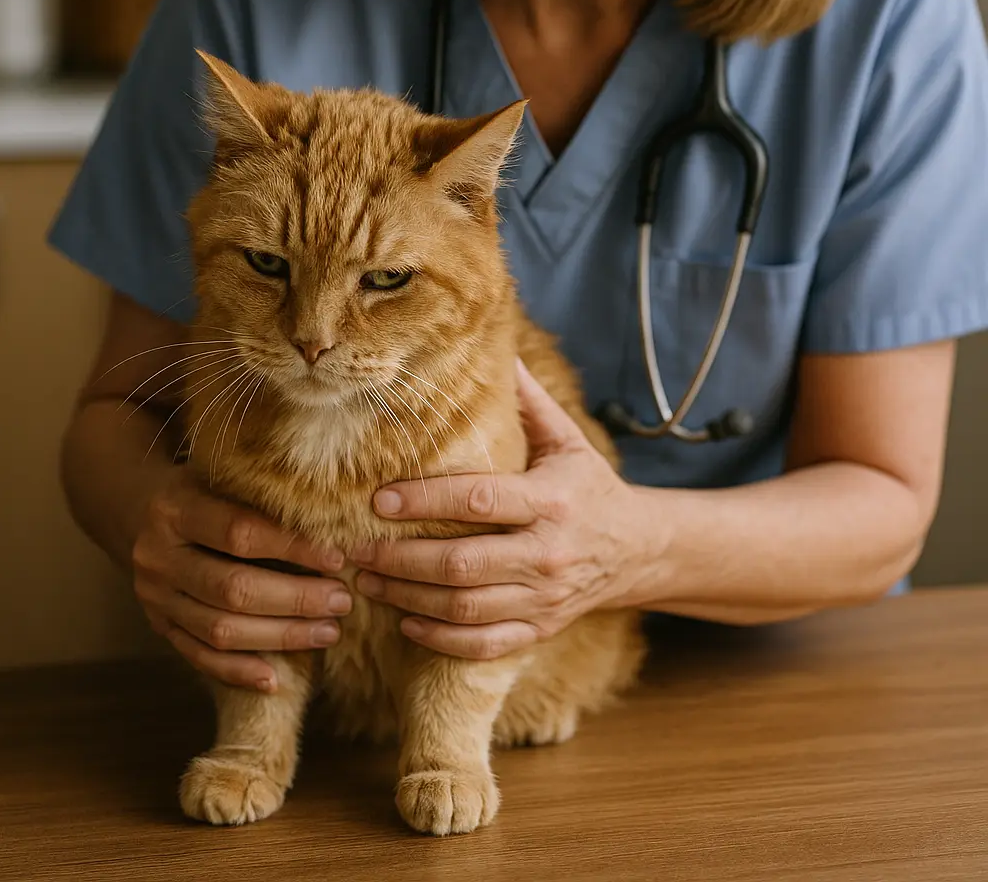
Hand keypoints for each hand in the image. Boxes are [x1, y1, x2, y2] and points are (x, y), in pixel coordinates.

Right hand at [132, 465, 351, 690]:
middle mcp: (159, 557)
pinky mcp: (159, 626)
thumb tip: (335, 520)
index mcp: (176, 510)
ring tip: (328, 632)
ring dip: (279, 636)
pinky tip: (276, 679)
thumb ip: (263, 496)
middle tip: (341, 601)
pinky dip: (238, 672)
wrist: (136, 509)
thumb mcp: (223, 476)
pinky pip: (199, 658)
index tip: (337, 557)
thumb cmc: (202, 488)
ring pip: (219, 630)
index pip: (240, 534)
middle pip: (233, 589)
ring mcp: (155, 597)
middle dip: (295, 599)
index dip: (292, 548)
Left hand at [349, 360, 650, 658]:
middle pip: (462, 564)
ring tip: (366, 583)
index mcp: (551, 500)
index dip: (426, 502)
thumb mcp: (568, 440)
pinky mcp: (541, 629)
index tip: (379, 499)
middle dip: (400, 561)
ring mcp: (544, 597)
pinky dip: (441, 640)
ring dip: (408, 599)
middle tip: (354, 550)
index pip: (479, 501)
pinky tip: (407, 624)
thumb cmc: (590, 488)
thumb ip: (530, 402)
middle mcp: (547, 552)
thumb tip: (500, 350)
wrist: (639, 551)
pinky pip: (484, 645)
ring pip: (465, 608)